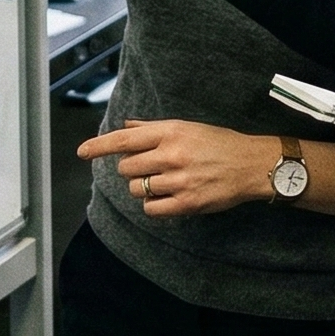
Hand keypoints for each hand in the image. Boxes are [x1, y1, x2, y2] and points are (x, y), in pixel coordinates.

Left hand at [79, 120, 281, 216]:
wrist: (252, 164)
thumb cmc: (219, 143)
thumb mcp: (187, 127)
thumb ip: (153, 129)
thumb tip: (126, 127)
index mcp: (171, 132)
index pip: (125, 139)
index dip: (100, 146)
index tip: (82, 152)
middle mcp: (172, 154)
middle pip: (127, 168)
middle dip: (133, 170)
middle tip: (153, 168)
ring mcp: (179, 180)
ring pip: (137, 189)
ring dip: (143, 187)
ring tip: (166, 181)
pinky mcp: (187, 202)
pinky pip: (151, 208)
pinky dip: (153, 205)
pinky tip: (167, 197)